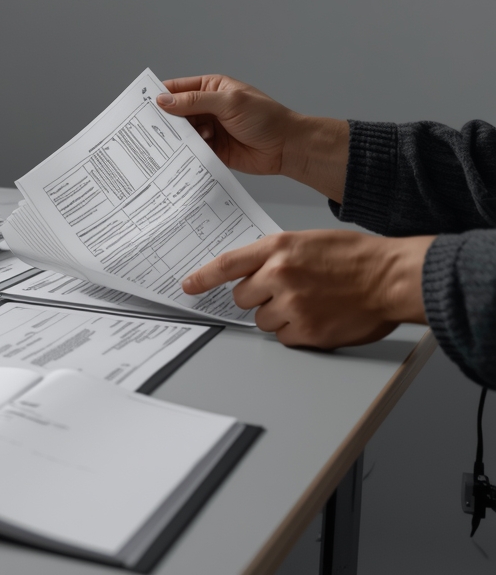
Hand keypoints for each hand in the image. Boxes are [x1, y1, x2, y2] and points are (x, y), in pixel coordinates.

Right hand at [156, 75, 349, 201]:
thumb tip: (164, 100)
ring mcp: (210, 129)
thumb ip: (195, 101)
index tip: (140, 104)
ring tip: (165, 144)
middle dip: (163, 120)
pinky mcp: (212, 149)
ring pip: (182, 132)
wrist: (288, 148)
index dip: (159, 95)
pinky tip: (179, 156)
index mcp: (211, 89)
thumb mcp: (229, 103)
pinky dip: (184, 152)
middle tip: (145, 128)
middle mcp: (208, 108)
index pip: (178, 89)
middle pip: (176, 112)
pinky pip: (191, 149)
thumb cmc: (266, 119)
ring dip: (175, 138)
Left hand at [182, 230, 433, 348]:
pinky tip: (319, 317)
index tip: (188, 286)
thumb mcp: (309, 242)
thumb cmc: (357, 258)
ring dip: (278, 316)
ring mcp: (292, 305)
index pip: (227, 264)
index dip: (203, 277)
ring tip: (310, 303)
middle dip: (258, 298)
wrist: (392, 278)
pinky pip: (283, 337)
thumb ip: (275, 255)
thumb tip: (250, 273)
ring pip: (262, 320)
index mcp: (279, 249)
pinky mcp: (307, 331)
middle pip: (242, 297)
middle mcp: (280, 275)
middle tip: (286, 291)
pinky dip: (297, 332)